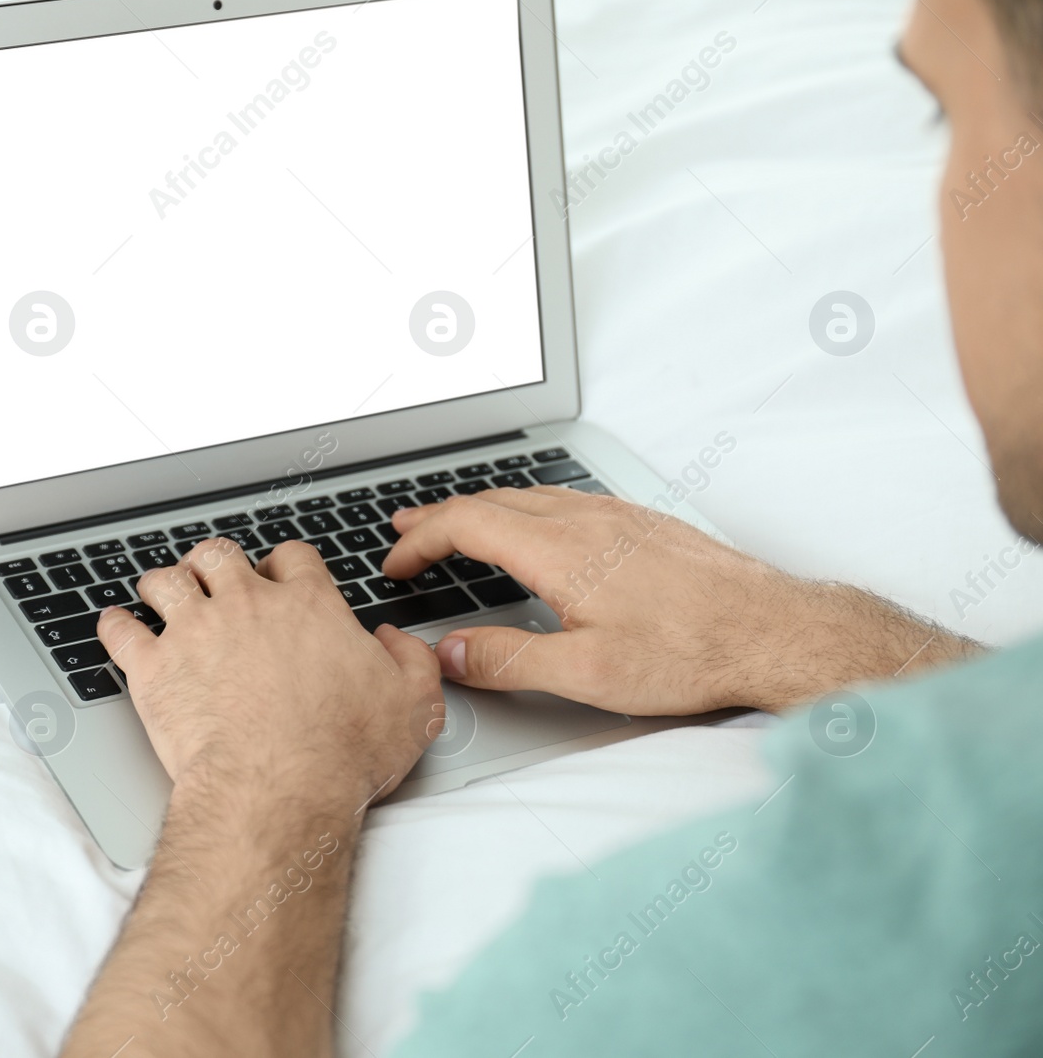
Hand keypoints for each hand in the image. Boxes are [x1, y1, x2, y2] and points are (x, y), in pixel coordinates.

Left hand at [96, 538, 442, 808]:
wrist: (279, 789)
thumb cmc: (343, 753)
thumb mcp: (414, 705)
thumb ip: (412, 662)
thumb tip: (394, 641)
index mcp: (308, 606)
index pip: (292, 558)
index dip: (284, 565)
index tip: (279, 579)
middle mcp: (247, 606)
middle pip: (220, 555)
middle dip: (214, 563)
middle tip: (211, 577)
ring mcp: (196, 632)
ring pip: (166, 580)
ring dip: (164, 583)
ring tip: (161, 591)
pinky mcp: (154, 667)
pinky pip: (121, 630)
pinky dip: (115, 625)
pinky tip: (117, 627)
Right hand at [381, 488, 978, 714]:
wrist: (773, 630)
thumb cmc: (691, 652)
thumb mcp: (587, 674)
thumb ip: (507, 661)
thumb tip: (449, 653)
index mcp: (559, 551)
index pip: (466, 524)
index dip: (421, 540)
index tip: (396, 562)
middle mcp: (584, 520)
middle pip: (491, 500)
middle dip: (439, 514)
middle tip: (405, 528)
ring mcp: (615, 515)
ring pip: (528, 495)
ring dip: (480, 506)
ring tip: (455, 520)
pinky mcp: (641, 523)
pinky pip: (563, 498)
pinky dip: (522, 507)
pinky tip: (532, 525)